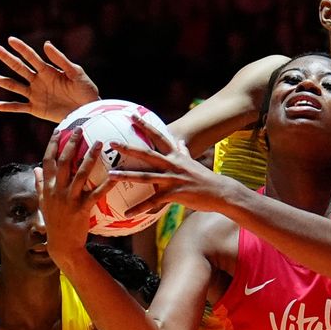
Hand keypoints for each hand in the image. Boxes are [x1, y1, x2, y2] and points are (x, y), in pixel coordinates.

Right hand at [0, 36, 99, 122]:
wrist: (88, 111)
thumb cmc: (86, 90)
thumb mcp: (76, 73)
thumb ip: (61, 60)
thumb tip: (45, 44)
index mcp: (49, 71)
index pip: (32, 57)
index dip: (22, 48)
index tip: (10, 39)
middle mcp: (39, 80)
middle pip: (18, 67)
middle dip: (5, 56)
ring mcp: (35, 94)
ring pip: (12, 85)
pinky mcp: (36, 108)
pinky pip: (17, 107)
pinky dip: (4, 106)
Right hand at [37, 128, 114, 266]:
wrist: (62, 245)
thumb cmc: (54, 222)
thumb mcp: (44, 202)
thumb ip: (40, 184)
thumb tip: (36, 168)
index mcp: (48, 188)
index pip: (48, 161)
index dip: (52, 145)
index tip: (58, 131)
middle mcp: (56, 191)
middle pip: (63, 163)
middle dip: (71, 144)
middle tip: (80, 129)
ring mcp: (69, 200)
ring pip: (80, 174)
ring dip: (90, 157)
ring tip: (100, 143)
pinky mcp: (82, 209)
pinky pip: (96, 193)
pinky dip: (106, 184)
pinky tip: (116, 174)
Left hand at [108, 115, 238, 214]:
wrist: (220, 192)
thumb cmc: (205, 178)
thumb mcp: (193, 162)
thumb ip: (184, 152)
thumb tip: (181, 142)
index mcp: (176, 156)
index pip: (159, 137)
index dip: (145, 126)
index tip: (133, 116)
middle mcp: (172, 164)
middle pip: (147, 154)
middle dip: (128, 147)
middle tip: (111, 142)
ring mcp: (172, 179)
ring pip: (145, 176)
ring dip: (127, 175)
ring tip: (111, 175)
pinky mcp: (174, 194)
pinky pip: (153, 202)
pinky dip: (140, 208)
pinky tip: (127, 213)